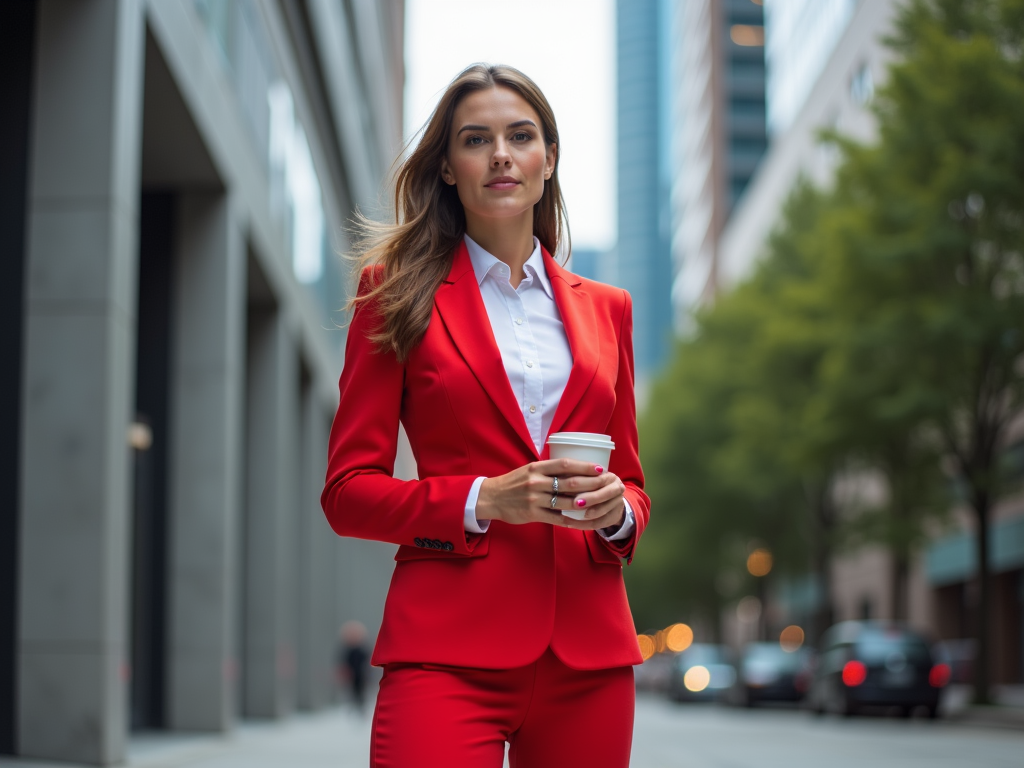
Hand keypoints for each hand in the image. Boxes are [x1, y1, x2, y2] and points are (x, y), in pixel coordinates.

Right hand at [476, 458, 626, 531]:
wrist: (491, 498)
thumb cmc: (513, 482)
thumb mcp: (529, 470)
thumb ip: (548, 469)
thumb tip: (573, 467)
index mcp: (536, 468)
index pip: (565, 465)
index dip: (584, 466)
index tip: (599, 468)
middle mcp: (536, 482)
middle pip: (570, 483)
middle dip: (591, 485)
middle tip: (605, 485)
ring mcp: (534, 499)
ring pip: (566, 502)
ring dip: (584, 503)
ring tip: (598, 503)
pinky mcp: (532, 514)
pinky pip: (556, 518)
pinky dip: (571, 520)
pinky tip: (582, 521)